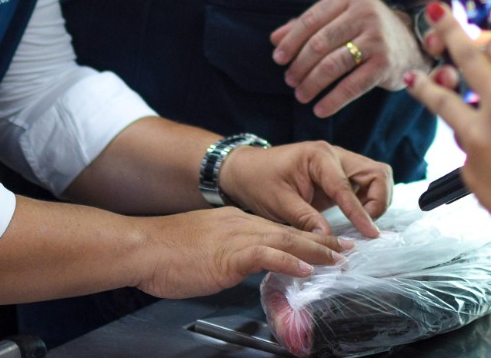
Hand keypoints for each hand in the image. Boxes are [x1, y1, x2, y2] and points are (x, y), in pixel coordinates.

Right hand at [132, 208, 350, 298]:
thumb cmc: (166, 251)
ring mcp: (236, 237)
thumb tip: (239, 264)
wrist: (143, 247)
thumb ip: (225, 251)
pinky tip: (306, 268)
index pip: (278, 227)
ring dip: (316, 250)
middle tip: (347, 248)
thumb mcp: (204, 246)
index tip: (326, 242)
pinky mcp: (230, 254)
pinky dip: (289, 261)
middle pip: (290, 230)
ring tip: (339, 258)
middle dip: (321, 240)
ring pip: (286, 239)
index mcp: (235, 221)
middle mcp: (241, 224)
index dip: (305, 236)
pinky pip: (266, 255)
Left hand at [217, 140, 391, 238]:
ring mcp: (339, 163)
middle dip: (378, 201)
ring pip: (376, 178)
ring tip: (360, 224)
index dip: (360, 213)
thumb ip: (305, 219)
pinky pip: (366, 185)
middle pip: (376, 173)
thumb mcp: (278, 203)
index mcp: (319, 157)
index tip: (371, 234)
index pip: (347, 187)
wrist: (247, 171)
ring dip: (376, 201)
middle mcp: (335, 155)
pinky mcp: (339, 175)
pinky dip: (368, 202)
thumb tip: (328, 239)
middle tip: (365, 227)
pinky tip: (356, 219)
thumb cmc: (259, 182)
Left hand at [270, 0, 428, 117]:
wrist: (413, 43)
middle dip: (299, 65)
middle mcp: (365, 13)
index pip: (311, 19)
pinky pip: (352, 85)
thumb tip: (275, 39)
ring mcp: (377, 39)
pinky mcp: (385, 64)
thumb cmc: (368, 30)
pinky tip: (319, 108)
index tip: (278, 59)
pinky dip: (332, 100)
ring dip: (311, 83)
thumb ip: (310, 25)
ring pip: (332, 65)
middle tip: (289, 80)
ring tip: (300, 95)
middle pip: (319, 43)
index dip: (291, 41)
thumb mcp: (342, 18)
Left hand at [403, 9, 490, 255]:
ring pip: (443, 97)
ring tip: (413, 77)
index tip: (482, 38)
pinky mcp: (468, 166)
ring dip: (427, 84)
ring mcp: (480, 135)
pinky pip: (463, 145)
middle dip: (447, 32)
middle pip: (466, 55)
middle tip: (433, 16)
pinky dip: (468, 144)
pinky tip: (479, 151)